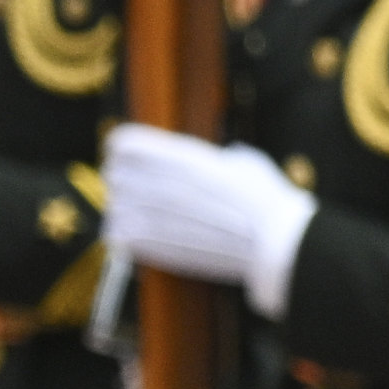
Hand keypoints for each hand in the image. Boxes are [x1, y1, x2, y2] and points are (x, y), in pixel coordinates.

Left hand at [102, 125, 314, 312]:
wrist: (274, 245)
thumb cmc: (268, 203)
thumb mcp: (246, 163)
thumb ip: (220, 158)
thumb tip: (222, 159)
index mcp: (179, 156)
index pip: (123, 143)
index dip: (125, 150)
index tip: (134, 160)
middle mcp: (158, 180)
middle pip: (114, 173)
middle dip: (127, 181)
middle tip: (145, 193)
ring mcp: (151, 213)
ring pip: (114, 205)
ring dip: (127, 211)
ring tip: (148, 219)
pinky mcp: (150, 244)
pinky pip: (116, 235)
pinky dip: (126, 237)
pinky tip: (145, 239)